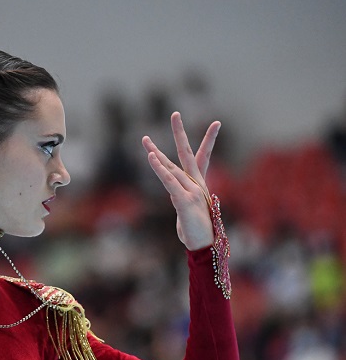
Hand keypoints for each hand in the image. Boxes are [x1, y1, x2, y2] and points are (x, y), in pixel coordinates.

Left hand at [142, 112, 220, 250]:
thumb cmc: (197, 230)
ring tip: (145, 139)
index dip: (208, 140)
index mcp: (199, 183)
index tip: (216, 122)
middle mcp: (196, 183)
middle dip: (180, 133)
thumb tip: (173, 190)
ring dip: (155, 154)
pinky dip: (159, 169)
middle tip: (175, 113)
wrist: (206, 246)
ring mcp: (192, 190)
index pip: (201, 156)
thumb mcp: (188, 210)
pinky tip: (151, 157)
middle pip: (187, 153)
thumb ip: (180, 196)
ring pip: (171, 168)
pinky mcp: (184, 200)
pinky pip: (169, 181)